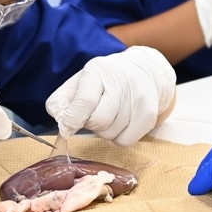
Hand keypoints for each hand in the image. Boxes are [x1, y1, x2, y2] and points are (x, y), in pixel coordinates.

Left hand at [46, 46, 177, 144]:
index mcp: (98, 70)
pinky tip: (121, 123)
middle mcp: (121, 81)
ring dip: (105, 131)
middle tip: (94, 115)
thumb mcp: (79, 81)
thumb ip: (61, 100)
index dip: (73, 120)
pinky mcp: (149, 113)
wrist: (144, 70)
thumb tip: (61, 123)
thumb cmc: (105, 80)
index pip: (84, 101)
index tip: (69, 126)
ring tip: (110, 115)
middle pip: (98, 121)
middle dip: (90, 124)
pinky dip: (119, 137)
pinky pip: (126, 141)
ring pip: (110, 134)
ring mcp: (138, 97)